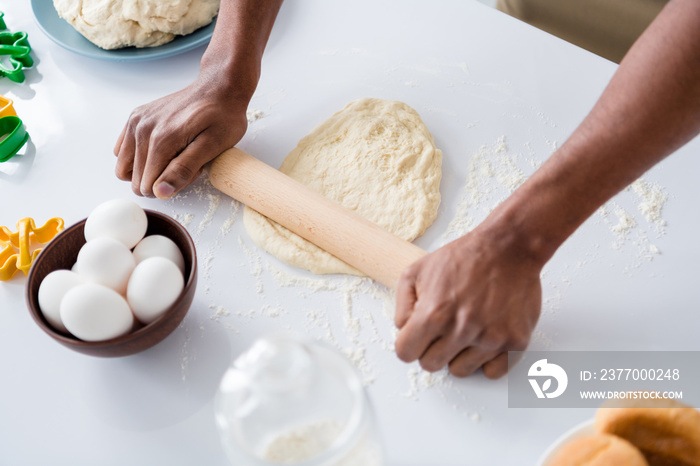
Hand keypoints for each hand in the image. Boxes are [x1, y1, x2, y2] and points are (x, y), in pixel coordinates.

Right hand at [114, 73, 248, 198]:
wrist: (219, 88)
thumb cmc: (222, 117)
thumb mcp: (213, 147)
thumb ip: (184, 170)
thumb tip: (160, 192)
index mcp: (161, 140)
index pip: (149, 187)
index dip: (171, 187)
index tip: (191, 170)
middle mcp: (142, 130)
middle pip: (136, 180)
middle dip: (160, 179)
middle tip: (186, 162)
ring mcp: (136, 122)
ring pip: (125, 168)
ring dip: (148, 170)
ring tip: (175, 156)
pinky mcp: (136, 117)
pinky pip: (123, 150)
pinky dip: (139, 157)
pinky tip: (164, 148)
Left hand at [394, 226, 542, 378]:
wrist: (508, 247)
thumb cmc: (463, 257)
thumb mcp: (416, 271)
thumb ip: (402, 306)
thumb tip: (403, 331)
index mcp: (433, 313)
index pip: (405, 353)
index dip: (409, 343)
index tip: (418, 336)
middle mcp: (462, 330)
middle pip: (431, 365)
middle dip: (432, 348)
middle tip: (443, 329)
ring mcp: (490, 338)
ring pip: (460, 371)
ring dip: (459, 354)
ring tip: (466, 329)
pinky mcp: (515, 342)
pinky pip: (492, 372)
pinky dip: (487, 361)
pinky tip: (485, 338)